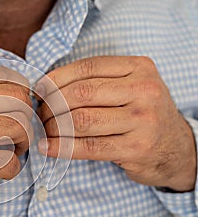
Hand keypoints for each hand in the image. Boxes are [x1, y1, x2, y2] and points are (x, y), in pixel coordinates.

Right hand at [0, 65, 31, 216]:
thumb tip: (19, 89)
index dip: (18, 90)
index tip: (16, 108)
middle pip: (17, 97)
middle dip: (25, 118)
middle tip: (17, 134)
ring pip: (20, 125)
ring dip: (22, 142)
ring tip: (9, 151)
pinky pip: (11, 160)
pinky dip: (10, 170)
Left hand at [37, 56, 196, 191]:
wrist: (176, 148)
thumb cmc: (142, 114)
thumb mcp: (130, 87)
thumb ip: (96, 82)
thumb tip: (46, 88)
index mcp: (139, 68)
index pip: (87, 68)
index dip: (56, 79)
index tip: (39, 90)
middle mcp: (144, 90)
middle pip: (80, 94)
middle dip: (51, 105)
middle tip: (40, 114)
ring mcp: (142, 120)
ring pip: (81, 120)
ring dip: (54, 127)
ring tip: (44, 130)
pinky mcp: (136, 148)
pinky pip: (89, 147)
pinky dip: (62, 148)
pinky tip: (48, 148)